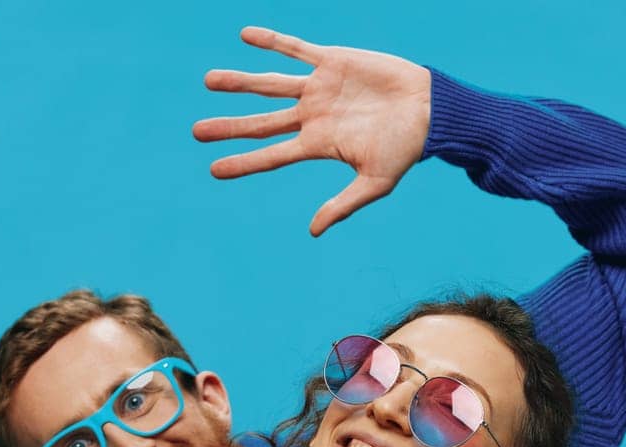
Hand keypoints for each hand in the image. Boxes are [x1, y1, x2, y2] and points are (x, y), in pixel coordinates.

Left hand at [193, 25, 431, 235]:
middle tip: (197, 132)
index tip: (213, 169)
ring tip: (208, 82)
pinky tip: (245, 36)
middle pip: (261, 122)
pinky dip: (272, 42)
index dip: (243, 162)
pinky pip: (295, 49)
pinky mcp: (332, 61)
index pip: (271, 155)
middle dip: (230, 126)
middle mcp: (312, 117)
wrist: (429, 110)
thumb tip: (313, 231)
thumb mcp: (374, 184)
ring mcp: (319, 88)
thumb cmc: (405, 150)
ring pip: (270, 85)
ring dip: (239, 83)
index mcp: (318, 145)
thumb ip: (342, 205)